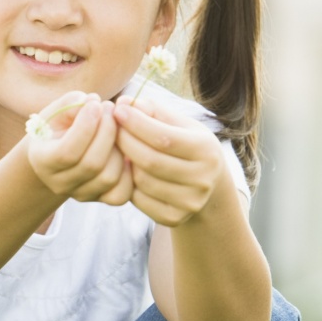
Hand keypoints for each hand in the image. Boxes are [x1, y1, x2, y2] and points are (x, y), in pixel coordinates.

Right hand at [25, 92, 132, 204]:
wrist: (59, 152)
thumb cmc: (58, 126)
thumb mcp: (56, 111)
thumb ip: (69, 103)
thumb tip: (90, 101)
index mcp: (42, 161)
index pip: (67, 152)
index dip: (86, 126)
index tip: (95, 103)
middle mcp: (59, 183)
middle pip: (92, 164)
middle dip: (107, 130)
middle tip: (111, 108)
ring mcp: (81, 194)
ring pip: (109, 177)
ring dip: (120, 146)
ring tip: (118, 124)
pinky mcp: (100, 199)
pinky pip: (121, 193)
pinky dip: (128, 171)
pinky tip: (124, 148)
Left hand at [113, 96, 225, 225]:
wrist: (209, 185)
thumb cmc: (188, 145)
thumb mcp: (179, 124)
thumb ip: (153, 111)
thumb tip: (124, 102)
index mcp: (206, 150)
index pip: (163, 137)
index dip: (136, 123)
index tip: (118, 110)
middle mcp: (202, 179)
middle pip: (150, 160)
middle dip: (125, 141)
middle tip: (112, 128)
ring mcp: (189, 202)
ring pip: (142, 180)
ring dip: (125, 162)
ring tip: (122, 148)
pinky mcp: (174, 218)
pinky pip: (139, 199)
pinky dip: (129, 183)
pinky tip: (129, 170)